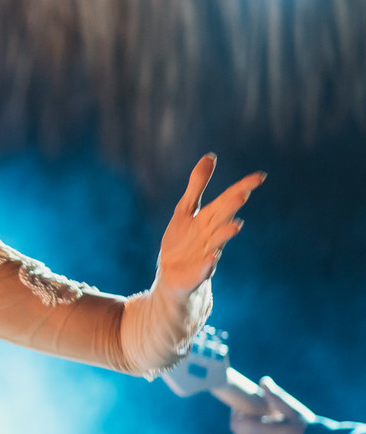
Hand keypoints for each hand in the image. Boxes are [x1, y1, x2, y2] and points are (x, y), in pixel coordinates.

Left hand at [157, 154, 265, 293]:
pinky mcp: (195, 273)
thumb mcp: (185, 210)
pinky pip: (203, 269)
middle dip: (232, 207)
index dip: (242, 188)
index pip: (227, 200)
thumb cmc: (182, 242)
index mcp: (209, 218)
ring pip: (217, 243)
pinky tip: (212, 257)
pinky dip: (208, 263)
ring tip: (235, 225)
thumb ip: (197, 185)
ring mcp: (205, 254)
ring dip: (226, 234)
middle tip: (243, 194)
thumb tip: (210, 156)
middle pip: (223, 218)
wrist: (172, 277)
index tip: (260, 176)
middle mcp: (211, 235)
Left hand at [229, 376, 314, 433]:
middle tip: (255, 408)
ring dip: (253, 429)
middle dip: (243, 419)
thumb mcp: (296, 413)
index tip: (243, 402)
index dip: (236, 412)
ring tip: (272, 419)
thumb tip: (263, 381)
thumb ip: (277, 398)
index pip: (237, 423)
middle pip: (239, 432)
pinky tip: (278, 432)